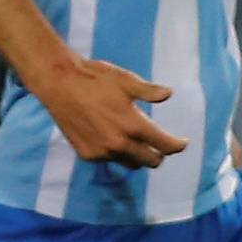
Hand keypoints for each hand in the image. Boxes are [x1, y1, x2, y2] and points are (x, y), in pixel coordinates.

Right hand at [31, 54, 186, 169]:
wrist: (59, 84)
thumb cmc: (94, 78)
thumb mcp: (126, 80)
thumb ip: (149, 92)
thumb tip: (168, 94)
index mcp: (133, 125)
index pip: (165, 145)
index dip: (178, 145)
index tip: (182, 143)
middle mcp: (119, 144)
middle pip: (150, 161)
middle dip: (160, 155)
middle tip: (161, 146)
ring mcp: (102, 152)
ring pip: (130, 163)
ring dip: (138, 156)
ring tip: (138, 144)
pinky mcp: (87, 154)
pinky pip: (110, 160)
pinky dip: (117, 153)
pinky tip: (113, 140)